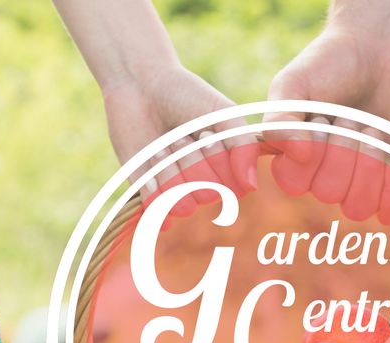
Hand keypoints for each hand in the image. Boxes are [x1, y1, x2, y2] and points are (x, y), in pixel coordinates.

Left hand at [53, 0, 256, 213]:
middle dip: (192, 161)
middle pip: (208, 196)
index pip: (234, 189)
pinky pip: (157, 211)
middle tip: (180, 135)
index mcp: (227, 169)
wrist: (138, 86)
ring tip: (162, 146)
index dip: (219, 161)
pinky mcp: (148, 197)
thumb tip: (250, 186)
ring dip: (171, 172)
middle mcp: (204, 186)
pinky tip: (149, 164)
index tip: (205, 133)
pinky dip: (153, 189)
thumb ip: (244, 147)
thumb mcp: (224, 114)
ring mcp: (175, 194)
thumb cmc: (186, 96)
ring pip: (183, 207)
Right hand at [264, 1, 389, 223]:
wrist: (382, 48)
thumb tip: (300, 157)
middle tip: (350, 113)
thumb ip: (280, 121)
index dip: (310, 153)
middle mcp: (326, 175)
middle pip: (328, 193)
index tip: (319, 117)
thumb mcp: (293, 85)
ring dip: (367, 164)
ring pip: (357, 206)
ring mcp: (361, 181)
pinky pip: (389, 211)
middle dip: (342, 148)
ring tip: (372, 127)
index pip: (294, 184)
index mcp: (297, 159)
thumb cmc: (330, 64)